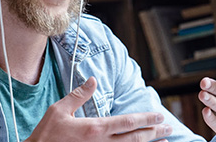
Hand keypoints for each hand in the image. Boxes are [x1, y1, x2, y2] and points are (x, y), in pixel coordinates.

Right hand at [26, 77, 171, 141]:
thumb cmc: (46, 135)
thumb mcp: (59, 110)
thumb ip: (79, 95)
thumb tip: (94, 80)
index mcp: (94, 129)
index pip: (127, 122)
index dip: (146, 118)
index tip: (159, 115)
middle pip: (135, 138)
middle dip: (154, 133)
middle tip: (169, 128)